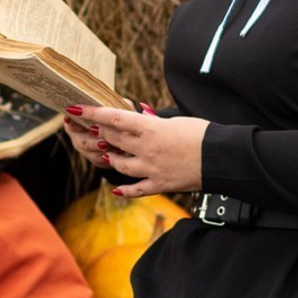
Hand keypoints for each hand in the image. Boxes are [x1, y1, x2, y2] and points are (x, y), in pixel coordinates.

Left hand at [64, 104, 207, 198]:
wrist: (222, 158)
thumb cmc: (203, 134)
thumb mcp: (176, 121)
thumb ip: (153, 122)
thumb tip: (139, 118)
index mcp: (149, 128)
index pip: (113, 118)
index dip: (91, 113)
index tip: (75, 108)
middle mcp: (145, 149)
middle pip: (112, 140)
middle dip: (97, 133)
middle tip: (86, 128)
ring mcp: (150, 169)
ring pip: (119, 164)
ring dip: (109, 158)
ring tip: (104, 155)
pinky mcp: (160, 184)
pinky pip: (136, 189)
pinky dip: (125, 190)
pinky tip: (116, 189)